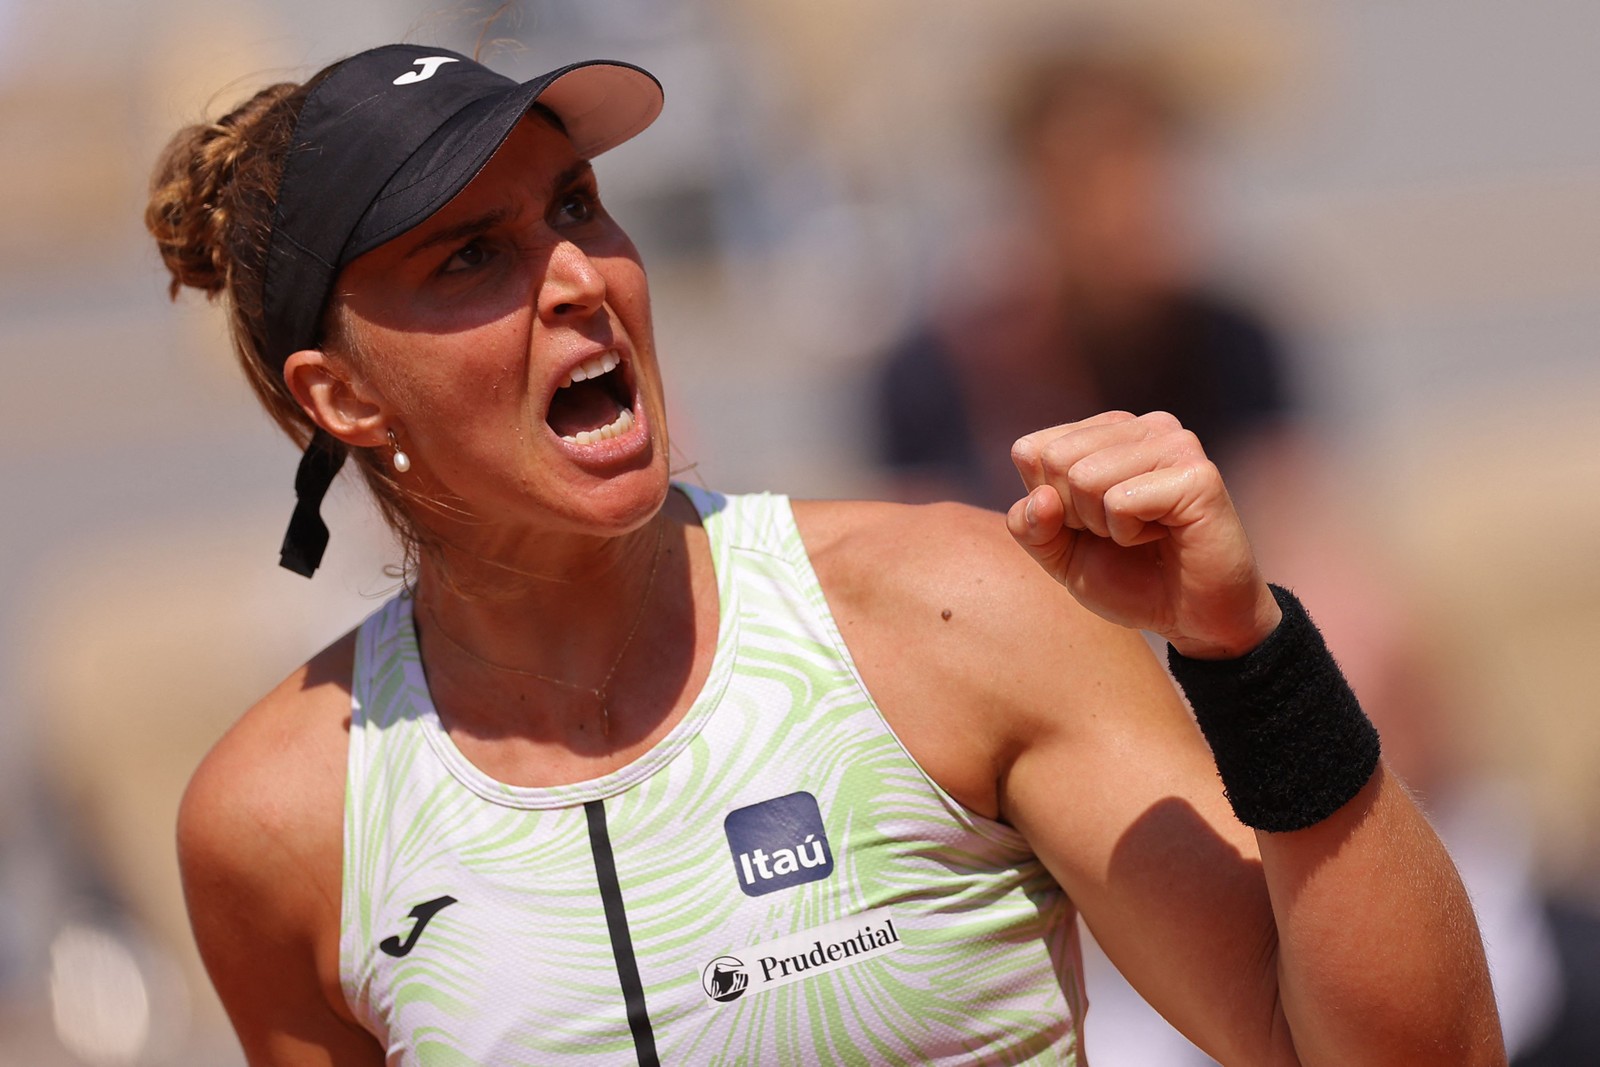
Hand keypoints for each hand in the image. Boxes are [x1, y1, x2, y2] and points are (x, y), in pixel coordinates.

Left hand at [1006, 411, 1280, 658]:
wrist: (1193, 618)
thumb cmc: (1131, 578)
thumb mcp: (1061, 555)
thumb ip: (1029, 526)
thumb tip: (1039, 499)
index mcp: (1107, 432)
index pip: (1030, 450)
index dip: (1045, 503)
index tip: (1089, 524)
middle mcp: (1142, 426)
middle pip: (1054, 459)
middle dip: (1072, 515)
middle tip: (1117, 532)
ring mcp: (1174, 444)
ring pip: (1084, 477)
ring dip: (1102, 526)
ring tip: (1141, 534)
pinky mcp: (1196, 475)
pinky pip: (1120, 501)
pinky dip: (1129, 534)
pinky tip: (1161, 536)